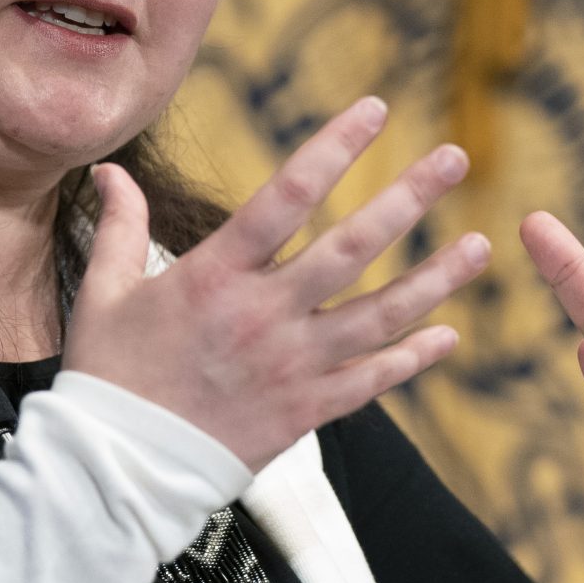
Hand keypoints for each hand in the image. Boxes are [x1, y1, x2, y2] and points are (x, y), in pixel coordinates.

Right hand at [64, 97, 490, 471]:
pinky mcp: (303, 412)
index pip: (287, 195)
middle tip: (455, 158)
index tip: (374, 110)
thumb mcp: (104, 292)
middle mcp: (262, 315)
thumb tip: (110, 170)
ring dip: (435, 279)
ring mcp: (290, 366)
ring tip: (480, 247)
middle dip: (408, 197)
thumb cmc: (109, 377)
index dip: (334, 148)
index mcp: (215, 275)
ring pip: (379, 316)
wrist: (117, 473)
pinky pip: (371, 382)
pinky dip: (412, 359)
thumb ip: (119, 226)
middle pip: (352, 247)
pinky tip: (448, 335)